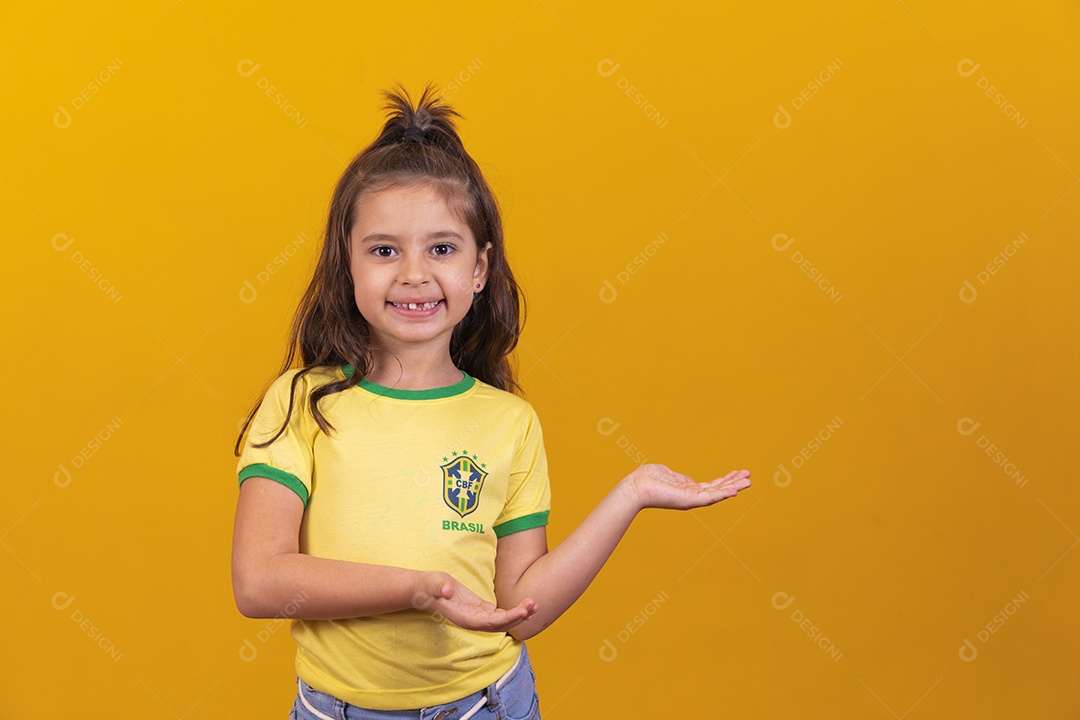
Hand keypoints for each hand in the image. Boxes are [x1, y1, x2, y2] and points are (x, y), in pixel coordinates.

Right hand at [413, 571, 537, 632]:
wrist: (425, 588)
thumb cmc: (428, 586)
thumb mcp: (432, 583)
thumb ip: (439, 587)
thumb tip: (447, 591)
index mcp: (464, 618)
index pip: (490, 623)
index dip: (507, 619)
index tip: (522, 611)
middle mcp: (473, 620)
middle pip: (500, 624)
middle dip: (518, 616)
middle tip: (534, 604)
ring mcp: (477, 615)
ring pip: (502, 620)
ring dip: (518, 614)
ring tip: (534, 604)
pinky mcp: (479, 608)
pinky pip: (499, 614)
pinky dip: (512, 610)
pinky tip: (525, 605)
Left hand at [624, 464, 750, 510]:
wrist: (636, 487)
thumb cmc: (647, 479)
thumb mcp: (668, 474)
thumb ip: (680, 478)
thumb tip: (687, 480)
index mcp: (687, 490)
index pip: (711, 486)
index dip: (725, 480)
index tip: (738, 473)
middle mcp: (692, 496)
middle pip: (718, 490)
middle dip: (734, 483)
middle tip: (749, 477)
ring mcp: (691, 499)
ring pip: (717, 494)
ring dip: (733, 488)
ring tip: (748, 482)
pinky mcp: (689, 501)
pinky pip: (709, 498)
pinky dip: (723, 494)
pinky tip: (735, 491)